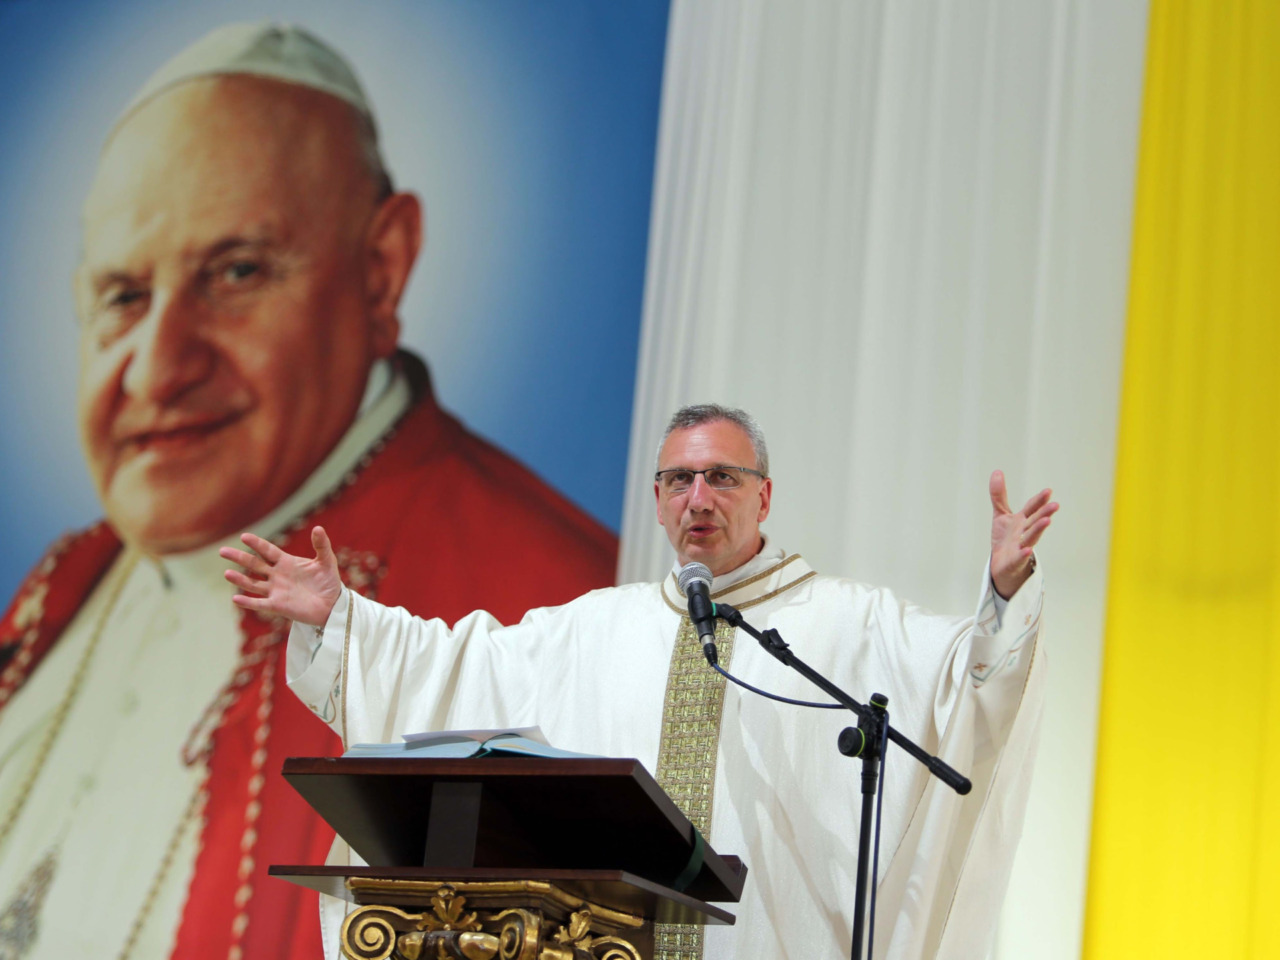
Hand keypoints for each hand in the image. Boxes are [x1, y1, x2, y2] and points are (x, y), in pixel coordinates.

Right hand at [220, 526, 343, 626]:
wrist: (333, 605)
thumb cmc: (329, 582)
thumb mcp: (326, 561)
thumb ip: (321, 545)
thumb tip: (318, 528)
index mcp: (287, 562)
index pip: (267, 551)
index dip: (256, 544)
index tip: (244, 537)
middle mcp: (277, 576)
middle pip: (254, 565)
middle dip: (239, 558)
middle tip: (222, 551)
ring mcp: (276, 591)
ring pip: (253, 584)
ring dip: (240, 579)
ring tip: (227, 573)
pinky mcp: (278, 606)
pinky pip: (260, 603)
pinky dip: (248, 602)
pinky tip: (236, 598)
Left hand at [989, 470, 1057, 599]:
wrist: (1001, 563)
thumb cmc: (1005, 537)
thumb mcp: (1001, 514)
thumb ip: (998, 495)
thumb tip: (997, 471)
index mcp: (1022, 520)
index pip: (1032, 508)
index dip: (1039, 500)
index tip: (1048, 491)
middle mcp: (1024, 532)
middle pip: (1035, 521)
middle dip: (1044, 513)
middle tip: (1055, 505)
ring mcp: (1021, 546)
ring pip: (1031, 537)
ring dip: (1038, 529)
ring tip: (1047, 521)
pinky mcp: (1014, 560)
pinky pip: (1020, 557)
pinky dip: (1023, 554)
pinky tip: (1027, 551)